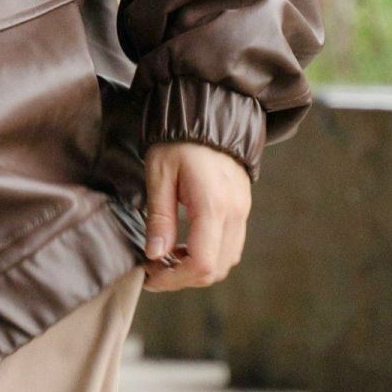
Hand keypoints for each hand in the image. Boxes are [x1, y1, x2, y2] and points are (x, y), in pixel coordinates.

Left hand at [141, 141, 251, 291]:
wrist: (207, 113)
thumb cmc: (177, 140)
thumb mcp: (159, 174)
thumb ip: (160, 217)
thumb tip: (155, 255)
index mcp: (213, 206)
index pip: (201, 263)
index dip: (174, 278)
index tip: (149, 274)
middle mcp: (235, 213)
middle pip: (216, 269)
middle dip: (183, 277)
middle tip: (153, 267)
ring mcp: (242, 211)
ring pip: (226, 261)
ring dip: (197, 268)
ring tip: (166, 256)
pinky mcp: (242, 208)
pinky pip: (231, 245)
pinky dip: (209, 255)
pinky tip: (184, 245)